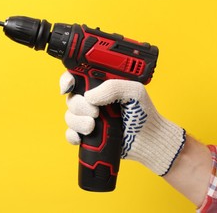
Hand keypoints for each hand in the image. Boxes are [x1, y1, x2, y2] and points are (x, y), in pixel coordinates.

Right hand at [59, 71, 185, 175]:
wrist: (148, 140)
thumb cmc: (144, 113)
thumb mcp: (134, 92)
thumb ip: (113, 87)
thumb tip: (89, 96)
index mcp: (101, 86)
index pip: (77, 77)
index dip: (68, 80)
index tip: (69, 86)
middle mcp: (93, 100)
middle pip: (71, 98)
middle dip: (79, 106)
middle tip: (96, 112)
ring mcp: (89, 117)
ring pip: (69, 116)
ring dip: (78, 122)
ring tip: (93, 126)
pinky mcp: (88, 135)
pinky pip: (70, 133)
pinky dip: (73, 135)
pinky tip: (82, 137)